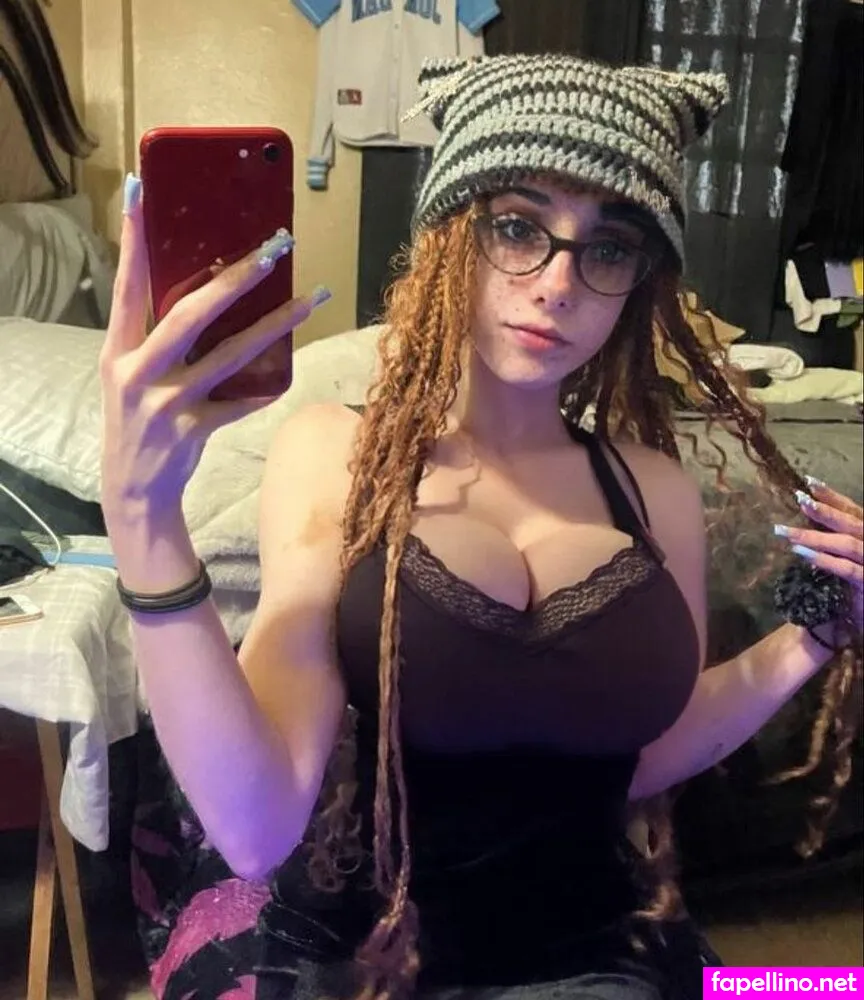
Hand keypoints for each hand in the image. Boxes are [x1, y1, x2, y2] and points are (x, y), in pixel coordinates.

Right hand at [99, 176, 330, 525]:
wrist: (133, 488)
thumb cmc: (137, 418)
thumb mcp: (130, 374)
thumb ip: (156, 337)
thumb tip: (212, 287)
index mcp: (116, 350)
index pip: (126, 285)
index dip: (132, 240)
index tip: (140, 192)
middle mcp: (137, 372)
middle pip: (189, 314)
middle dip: (234, 278)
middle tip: (274, 248)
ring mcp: (165, 404)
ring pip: (228, 356)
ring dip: (273, 324)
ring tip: (311, 298)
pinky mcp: (192, 431)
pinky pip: (238, 404)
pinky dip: (262, 390)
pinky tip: (285, 376)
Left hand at [775, 479, 863, 632]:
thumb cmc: (862, 584)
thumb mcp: (851, 555)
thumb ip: (836, 539)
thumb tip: (807, 522)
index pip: (853, 510)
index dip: (832, 496)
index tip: (809, 482)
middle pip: (851, 522)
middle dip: (824, 510)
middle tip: (798, 499)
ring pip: (847, 544)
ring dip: (816, 537)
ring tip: (787, 532)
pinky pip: (847, 570)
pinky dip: (825, 561)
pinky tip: (803, 555)